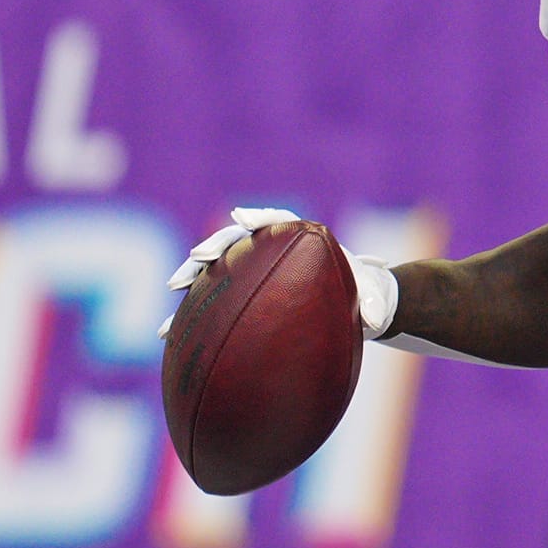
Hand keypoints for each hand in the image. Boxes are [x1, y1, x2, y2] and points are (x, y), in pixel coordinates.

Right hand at [162, 207, 399, 339]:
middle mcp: (271, 248)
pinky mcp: (243, 291)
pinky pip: (214, 299)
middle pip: (237, 241)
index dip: (259, 217)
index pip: (277, 221)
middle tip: (197, 258)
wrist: (354, 304)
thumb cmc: (366, 294)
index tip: (242, 219)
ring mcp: (253, 268)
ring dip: (194, 274)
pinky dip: (194, 312)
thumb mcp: (375, 299)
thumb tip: (377, 323)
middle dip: (215, 247)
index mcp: (303, 239)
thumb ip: (376, 307)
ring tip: (174, 287)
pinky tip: (170, 330)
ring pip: (218, 267)